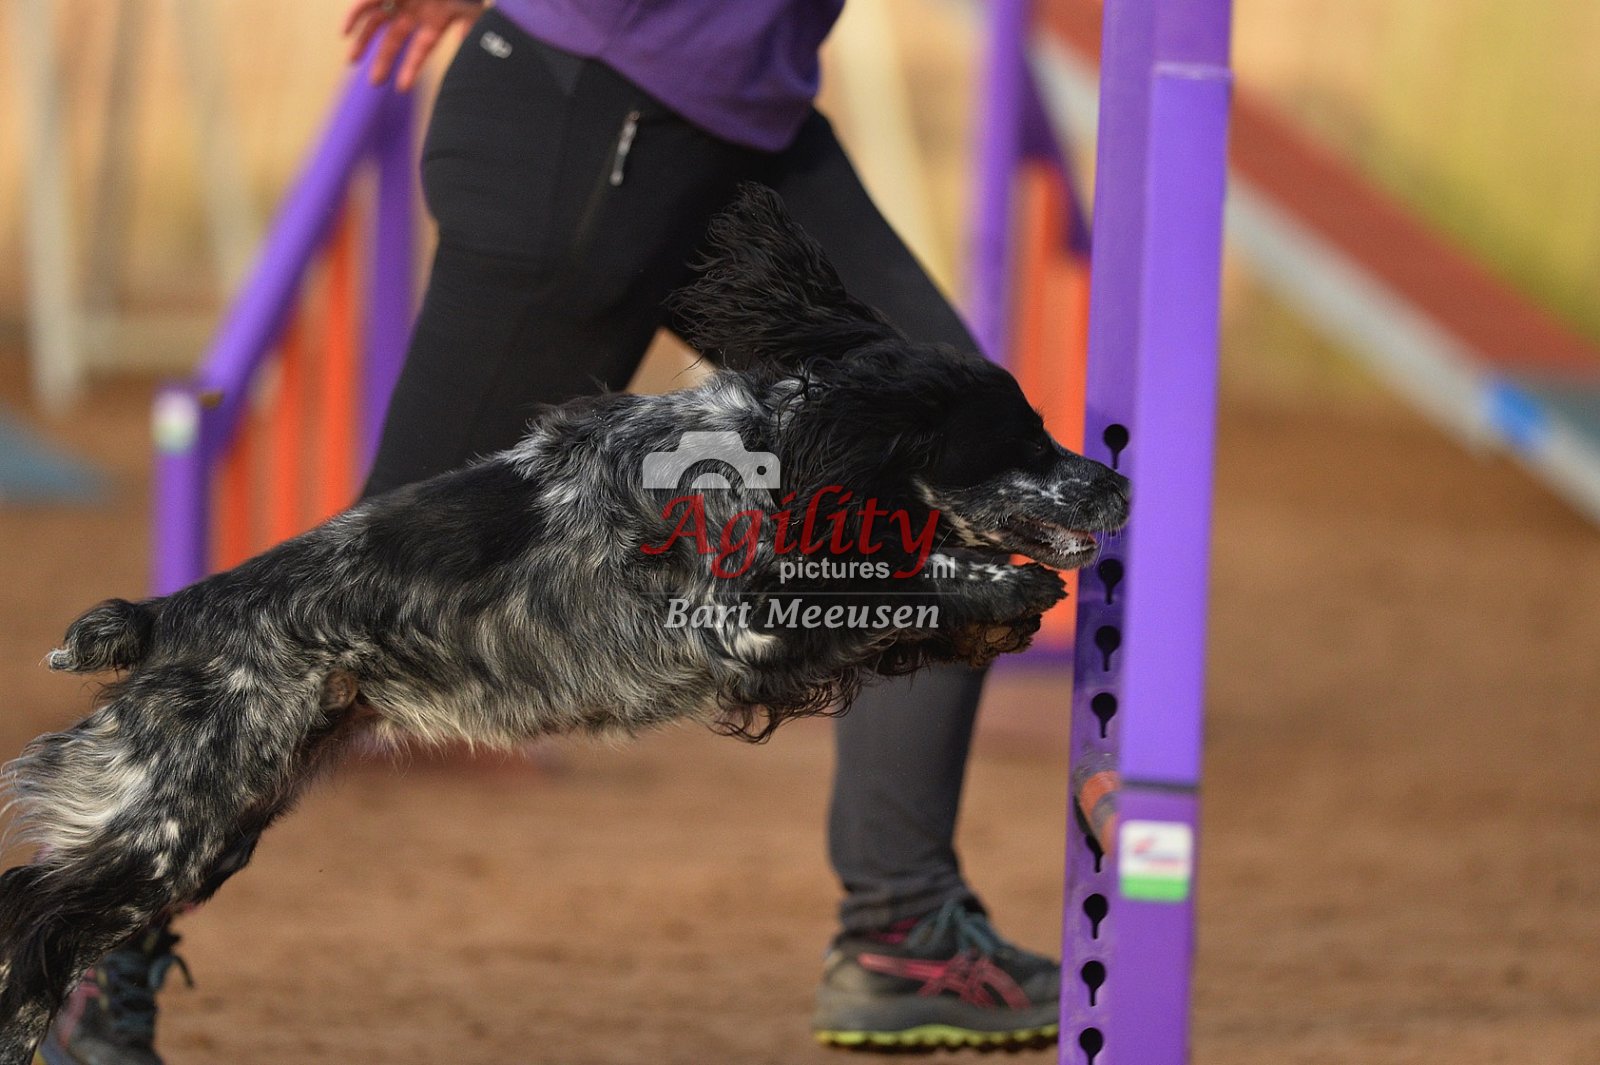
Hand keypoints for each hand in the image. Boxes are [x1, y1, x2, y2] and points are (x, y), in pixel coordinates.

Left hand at [343, 0, 482, 91]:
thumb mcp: (468, 11)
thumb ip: (468, 29)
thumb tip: (467, 48)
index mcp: (435, 20)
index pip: (421, 49)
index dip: (411, 68)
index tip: (401, 88)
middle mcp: (415, 12)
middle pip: (395, 40)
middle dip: (384, 61)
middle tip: (376, 83)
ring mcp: (399, 0)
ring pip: (376, 24)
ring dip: (363, 43)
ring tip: (352, 62)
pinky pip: (365, 4)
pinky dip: (354, 16)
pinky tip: (344, 33)